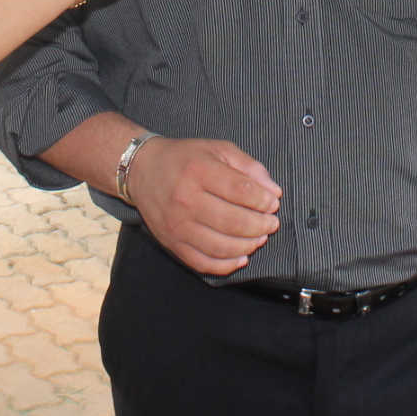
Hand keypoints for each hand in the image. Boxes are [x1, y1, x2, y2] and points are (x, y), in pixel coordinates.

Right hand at [129, 137, 281, 275]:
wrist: (142, 170)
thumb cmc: (185, 158)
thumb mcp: (218, 149)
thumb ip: (249, 167)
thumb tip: (274, 192)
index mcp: (199, 170)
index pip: (241, 190)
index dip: (263, 200)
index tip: (273, 202)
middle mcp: (185, 199)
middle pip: (234, 221)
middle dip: (261, 225)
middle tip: (271, 223)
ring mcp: (177, 225)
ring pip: (221, 247)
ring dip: (248, 246)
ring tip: (259, 237)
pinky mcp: (171, 244)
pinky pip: (203, 263)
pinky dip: (227, 265)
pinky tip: (241, 256)